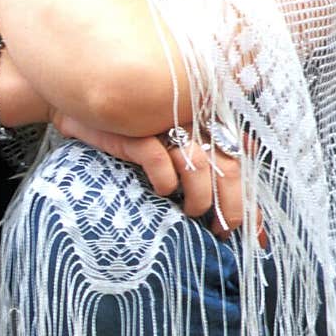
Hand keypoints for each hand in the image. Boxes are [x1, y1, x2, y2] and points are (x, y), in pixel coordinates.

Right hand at [50, 114, 264, 244]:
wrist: (80, 98)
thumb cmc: (132, 121)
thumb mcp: (172, 134)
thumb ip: (209, 147)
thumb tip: (248, 151)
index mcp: (207, 119)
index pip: (241, 162)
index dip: (251, 201)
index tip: (256, 236)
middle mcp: (192, 118)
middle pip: (228, 167)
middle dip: (231, 207)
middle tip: (222, 231)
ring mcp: (164, 122)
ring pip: (199, 166)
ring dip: (199, 198)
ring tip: (190, 214)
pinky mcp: (135, 128)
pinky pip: (158, 158)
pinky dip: (165, 180)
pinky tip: (163, 191)